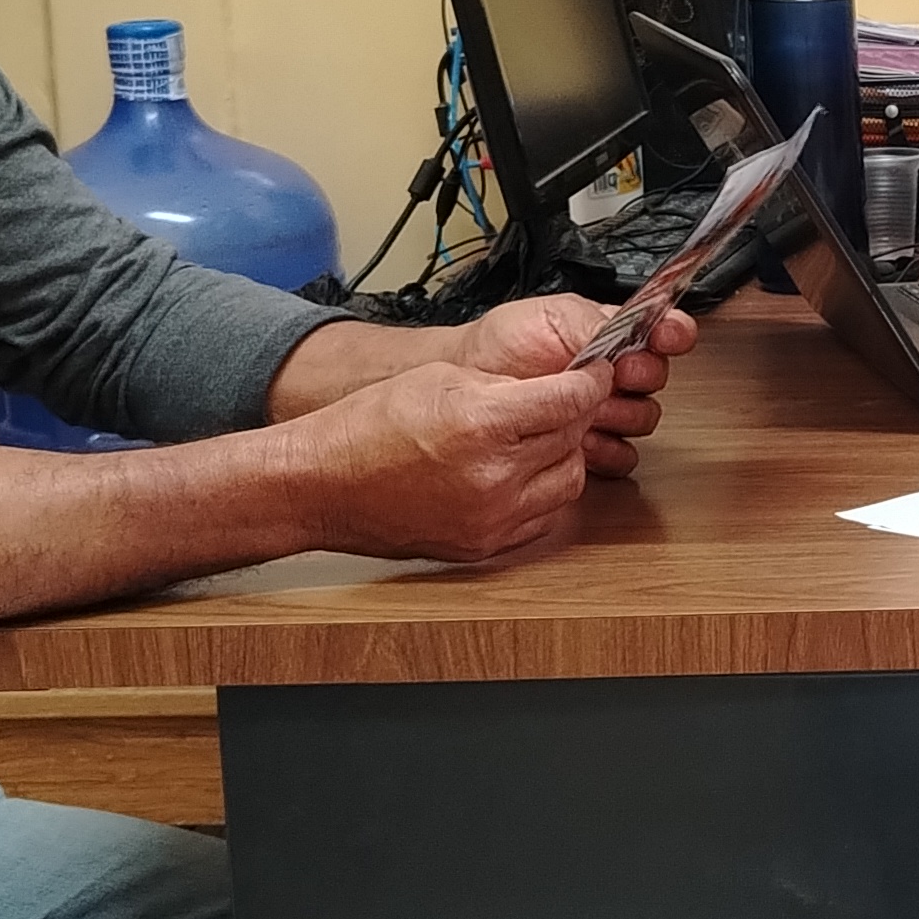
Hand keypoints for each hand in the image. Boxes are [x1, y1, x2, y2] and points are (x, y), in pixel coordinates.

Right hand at [297, 356, 615, 561]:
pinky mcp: (486, 544)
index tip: (593, 374)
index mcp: (481, 423)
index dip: (589, 381)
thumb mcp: (442, 379)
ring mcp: (492, 516)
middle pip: (573, 437)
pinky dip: (542, 492)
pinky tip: (517, 473)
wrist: (325, 484)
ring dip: (562, 455)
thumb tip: (555, 383)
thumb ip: (506, 383)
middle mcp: (493, 476)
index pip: (571, 399)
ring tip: (533, 438)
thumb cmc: (368, 428)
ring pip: (569, 480)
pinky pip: (544, 516)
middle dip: (573, 414)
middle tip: (559, 401)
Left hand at [450, 292, 693, 474]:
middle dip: (642, 375)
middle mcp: (613, 373)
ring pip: (644, 418)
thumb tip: (632, 327)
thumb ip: (593, 322)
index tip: (668, 337)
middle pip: (657, 379)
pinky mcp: (590, 446)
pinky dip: (611, 450)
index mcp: (611, 335)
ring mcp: (603, 410)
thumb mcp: (547, 317)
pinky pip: (623, 455)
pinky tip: (588, 440)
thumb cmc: (499, 346)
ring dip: (624, 413)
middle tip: (619, 374)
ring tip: (593, 408)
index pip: (662, 332)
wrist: (468, 384)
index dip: (672, 334)